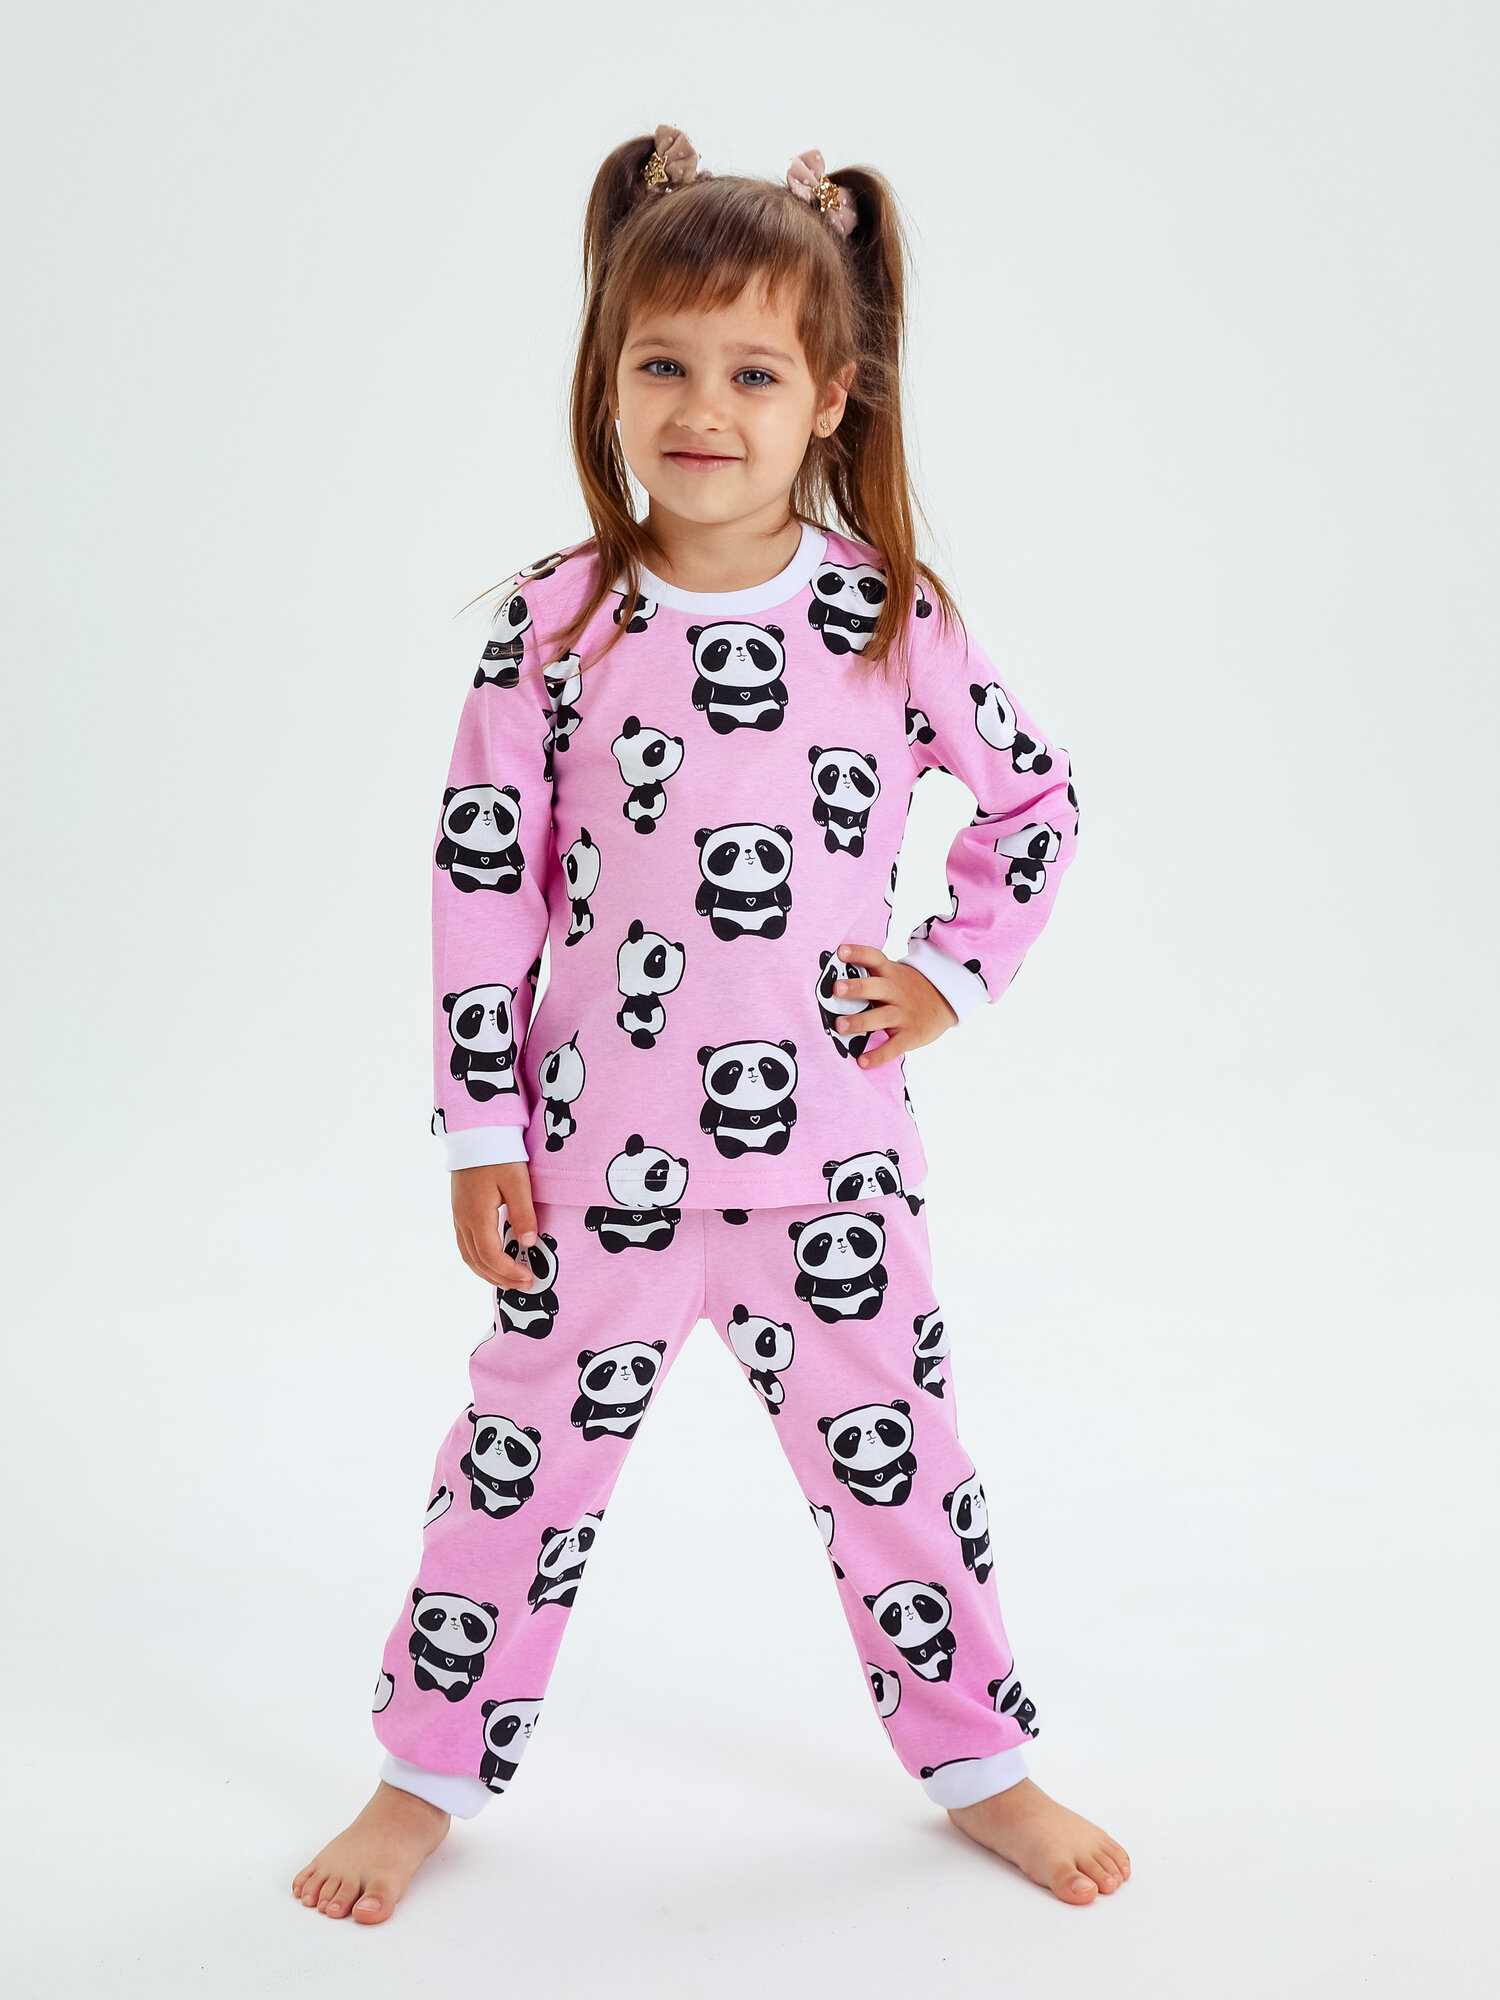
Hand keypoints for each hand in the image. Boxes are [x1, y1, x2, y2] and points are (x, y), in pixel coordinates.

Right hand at [451, 1162, 539, 1288]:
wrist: (476, 1133)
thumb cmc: (498, 1154)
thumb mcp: (517, 1182)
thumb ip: (523, 1213)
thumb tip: (529, 1243)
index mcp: (477, 1216)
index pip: (491, 1256)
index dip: (509, 1272)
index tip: (529, 1278)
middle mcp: (463, 1220)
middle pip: (478, 1262)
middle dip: (501, 1278)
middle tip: (524, 1285)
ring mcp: (458, 1216)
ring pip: (468, 1256)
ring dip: (488, 1272)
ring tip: (509, 1280)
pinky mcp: (460, 1211)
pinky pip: (465, 1245)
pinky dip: (479, 1260)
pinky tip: (493, 1261)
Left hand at [832, 943, 957, 1066]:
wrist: (945, 1002)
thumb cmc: (908, 989)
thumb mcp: (895, 976)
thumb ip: (870, 977)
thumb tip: (832, 980)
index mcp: (891, 974)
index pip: (874, 958)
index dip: (858, 953)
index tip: (841, 951)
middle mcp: (897, 992)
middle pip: (877, 987)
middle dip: (857, 988)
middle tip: (837, 989)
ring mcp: (904, 1014)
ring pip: (882, 1017)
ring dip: (860, 1021)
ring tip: (840, 1026)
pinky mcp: (910, 1036)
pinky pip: (893, 1047)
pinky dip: (878, 1056)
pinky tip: (862, 1061)